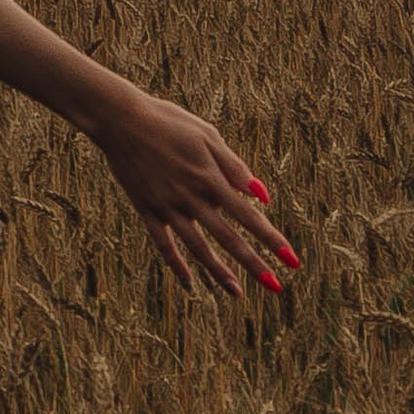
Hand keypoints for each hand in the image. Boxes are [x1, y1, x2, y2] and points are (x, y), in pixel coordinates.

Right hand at [88, 87, 298, 296]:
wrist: (121, 119)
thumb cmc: (169, 122)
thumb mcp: (207, 136)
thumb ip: (234, 166)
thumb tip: (262, 195)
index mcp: (210, 178)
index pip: (249, 216)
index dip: (272, 239)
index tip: (292, 260)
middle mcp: (191, 198)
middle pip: (228, 238)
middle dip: (254, 264)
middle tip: (276, 287)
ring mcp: (167, 207)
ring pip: (198, 247)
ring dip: (220, 272)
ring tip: (239, 293)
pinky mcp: (146, 210)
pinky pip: (162, 244)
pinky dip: (176, 265)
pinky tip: (189, 283)